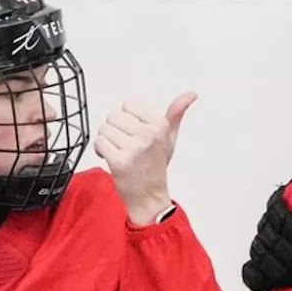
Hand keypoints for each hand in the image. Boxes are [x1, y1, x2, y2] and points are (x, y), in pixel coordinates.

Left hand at [93, 92, 197, 224]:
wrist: (150, 196)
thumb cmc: (156, 165)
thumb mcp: (169, 137)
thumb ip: (176, 113)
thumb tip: (192, 94)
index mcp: (160, 125)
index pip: (127, 106)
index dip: (127, 120)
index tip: (135, 133)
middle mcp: (149, 135)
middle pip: (113, 116)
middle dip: (115, 130)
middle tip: (126, 146)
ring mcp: (134, 149)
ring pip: (105, 130)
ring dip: (108, 142)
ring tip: (120, 153)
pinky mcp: (120, 161)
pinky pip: (100, 143)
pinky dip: (101, 151)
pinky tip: (112, 159)